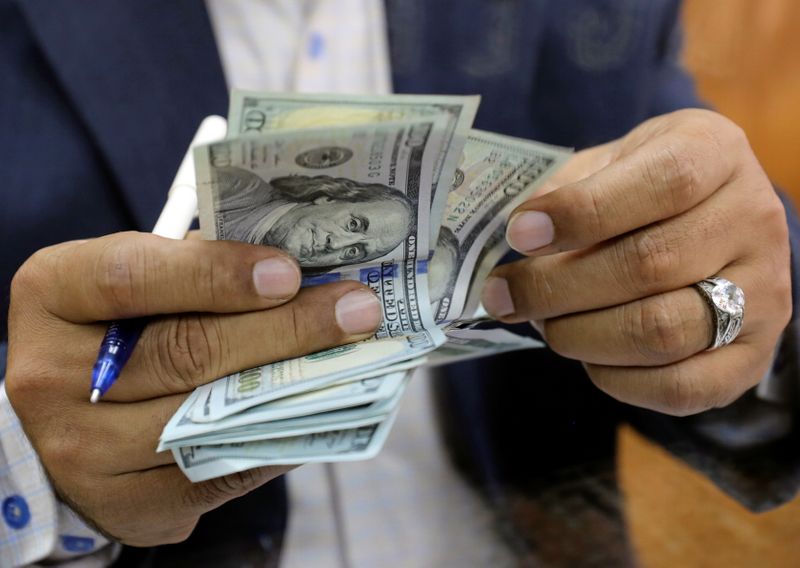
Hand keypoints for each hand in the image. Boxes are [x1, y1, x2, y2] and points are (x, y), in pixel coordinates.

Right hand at [5, 232, 380, 544]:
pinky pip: (219, 472)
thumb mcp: (137, 282)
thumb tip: (300, 271)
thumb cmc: (120, 331)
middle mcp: (51, 376)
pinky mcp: (128, 504)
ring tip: (357, 356)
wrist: (69, 419)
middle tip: (356, 310)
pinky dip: (278, 437)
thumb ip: (198, 269)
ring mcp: (84, 452)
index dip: (215, 274)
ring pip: (208, 418)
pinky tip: (323, 407)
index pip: (131, 277)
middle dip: (286, 327)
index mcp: (54, 296)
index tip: (289, 272)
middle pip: (184, 352)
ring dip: (295, 385)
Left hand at [482, 109, 790, 415]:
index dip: (582, 212)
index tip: (519, 235)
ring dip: (579, 336)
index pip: (664, 182)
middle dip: (555, 288)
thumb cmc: (641, 188)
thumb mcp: (607, 162)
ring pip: (662, 331)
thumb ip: (564, 190)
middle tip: (504, 296)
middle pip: (651, 265)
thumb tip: (519, 241)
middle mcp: (753, 221)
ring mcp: (764, 293)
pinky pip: (682, 388)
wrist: (710, 224)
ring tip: (543, 323)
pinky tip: (587, 356)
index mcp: (716, 153)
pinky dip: (616, 380)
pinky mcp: (753, 355)